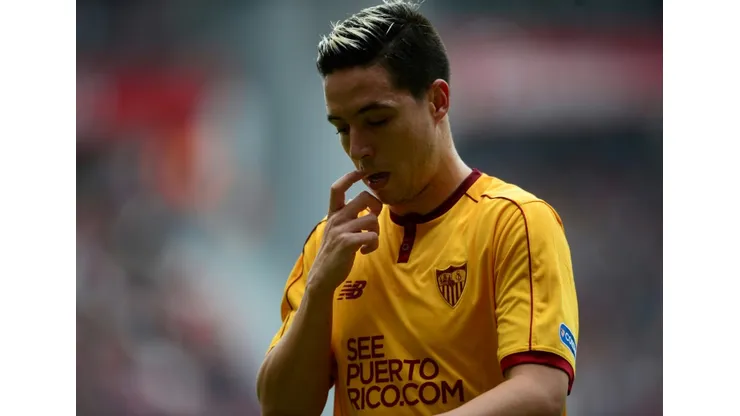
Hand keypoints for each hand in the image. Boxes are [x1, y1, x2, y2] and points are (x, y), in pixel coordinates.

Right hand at [307, 171, 382, 296]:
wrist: (323, 276)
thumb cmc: (333, 253)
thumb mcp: (335, 230)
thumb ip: (347, 217)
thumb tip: (363, 204)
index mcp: (333, 214)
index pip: (338, 188)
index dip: (350, 177)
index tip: (362, 172)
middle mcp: (336, 219)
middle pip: (364, 197)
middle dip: (376, 206)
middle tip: (374, 220)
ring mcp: (341, 230)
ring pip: (372, 219)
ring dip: (376, 231)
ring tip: (368, 243)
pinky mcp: (347, 243)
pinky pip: (372, 236)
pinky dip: (373, 244)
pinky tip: (365, 251)